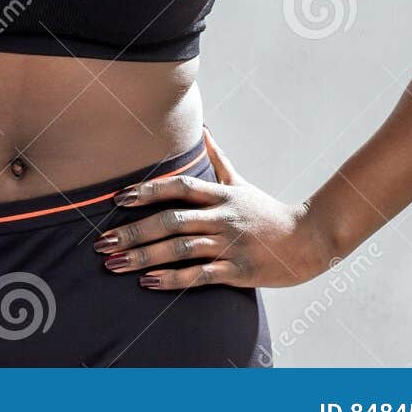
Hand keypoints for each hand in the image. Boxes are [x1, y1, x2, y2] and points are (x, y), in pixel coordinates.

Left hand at [92, 129, 331, 289]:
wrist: (309, 241)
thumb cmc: (267, 212)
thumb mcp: (241, 183)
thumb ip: (218, 159)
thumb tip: (203, 129)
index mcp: (220, 195)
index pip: (179, 188)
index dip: (148, 191)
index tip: (119, 199)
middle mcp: (222, 217)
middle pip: (171, 221)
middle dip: (134, 232)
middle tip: (102, 242)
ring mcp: (229, 244)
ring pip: (180, 249)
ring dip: (144, 257)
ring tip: (114, 265)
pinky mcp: (239, 270)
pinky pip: (200, 275)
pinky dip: (173, 280)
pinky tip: (148, 283)